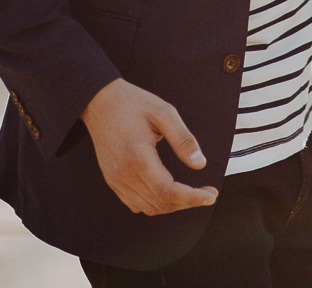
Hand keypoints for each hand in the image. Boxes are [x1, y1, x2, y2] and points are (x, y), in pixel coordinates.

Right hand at [81, 78, 217, 215]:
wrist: (100, 102)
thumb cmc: (133, 104)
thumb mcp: (165, 112)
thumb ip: (183, 139)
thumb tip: (200, 164)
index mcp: (138, 157)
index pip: (167, 191)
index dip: (192, 198)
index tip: (211, 196)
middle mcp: (123, 174)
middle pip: (160, 203)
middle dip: (188, 202)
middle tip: (209, 194)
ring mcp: (115, 179)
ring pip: (148, 208)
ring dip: (173, 205)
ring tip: (193, 194)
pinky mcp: (112, 180)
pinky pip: (135, 203)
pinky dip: (155, 204)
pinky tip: (170, 192)